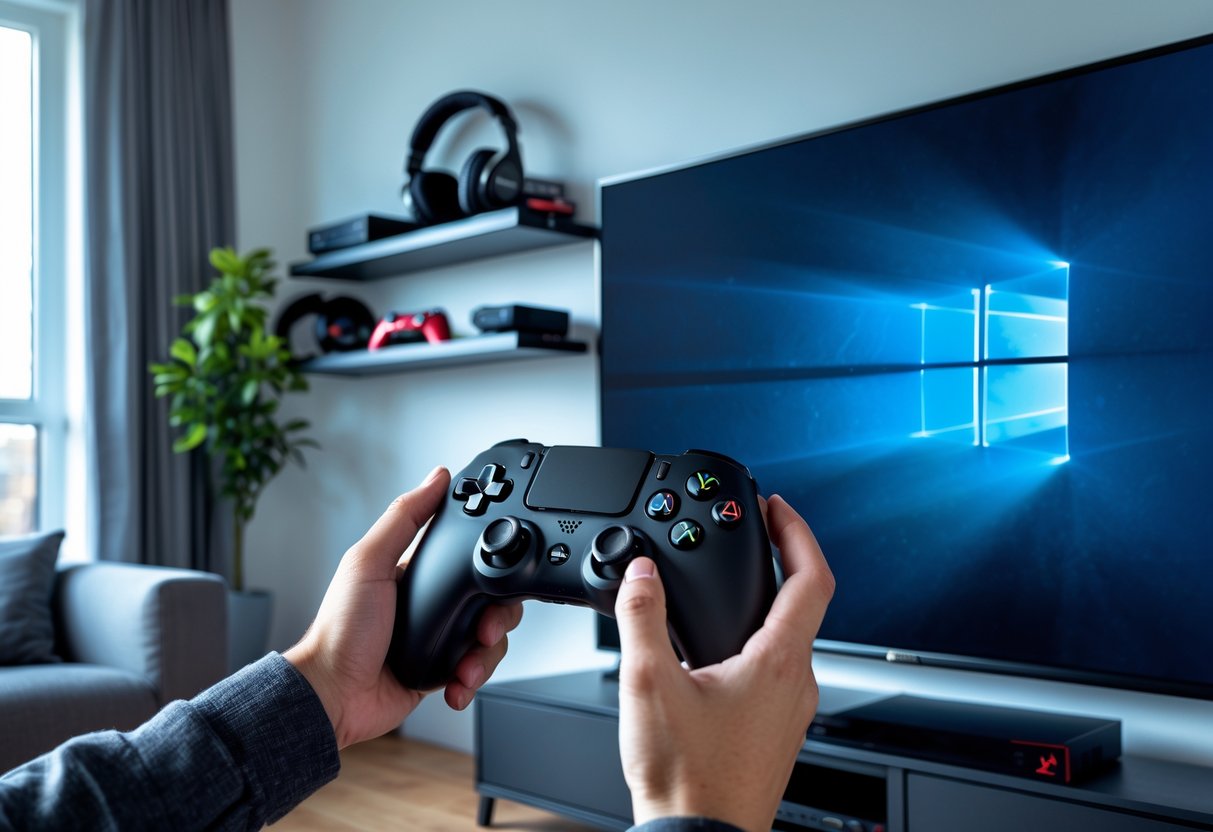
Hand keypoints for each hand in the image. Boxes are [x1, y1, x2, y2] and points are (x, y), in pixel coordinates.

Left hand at [285, 466, 522, 748]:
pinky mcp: (441, 672)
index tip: (497, 577)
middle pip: (492, 601)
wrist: (333, 696)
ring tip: (464, 665)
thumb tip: (436, 478)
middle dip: (498, 619)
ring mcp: (439, 639)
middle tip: (485, 629)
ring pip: (491, 639)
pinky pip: (475, 672)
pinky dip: (472, 680)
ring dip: (485, 656)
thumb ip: (403, 517)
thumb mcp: (368, 561)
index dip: (490, 565)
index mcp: (415, 572)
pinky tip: (456, 684)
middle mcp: (431, 604)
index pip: (469, 559)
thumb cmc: (341, 631)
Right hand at [615, 494, 833, 831]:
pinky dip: (758, 641)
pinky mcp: (777, 731)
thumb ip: (641, 617)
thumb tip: (641, 573)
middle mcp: (796, 683)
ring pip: (790, 639)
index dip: (797, 532)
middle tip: (754, 535)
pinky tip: (720, 650)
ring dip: (767, 604)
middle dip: (780, 562)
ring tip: (732, 585)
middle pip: (804, 605)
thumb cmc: (687, 778)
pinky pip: (777, 670)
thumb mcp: (649, 684)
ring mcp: (790, 710)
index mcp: (777, 662)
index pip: (811, 577)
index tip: (777, 508)